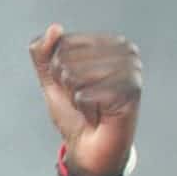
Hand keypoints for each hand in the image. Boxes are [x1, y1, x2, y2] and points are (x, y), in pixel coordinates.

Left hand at [30, 24, 141, 175]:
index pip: (62, 43)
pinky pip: (84, 95)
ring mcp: (132, 70)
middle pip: (66, 59)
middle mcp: (127, 51)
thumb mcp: (51, 79)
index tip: (74, 85)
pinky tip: (99, 116)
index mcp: (110, 42)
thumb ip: (43, 53)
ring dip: (75, 98)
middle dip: (65, 85)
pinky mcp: (131, 92)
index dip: (57, 69)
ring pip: (74, 76)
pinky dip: (84, 110)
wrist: (89, 146)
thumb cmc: (74, 112)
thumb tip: (54, 29)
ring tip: (92, 106)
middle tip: (83, 98)